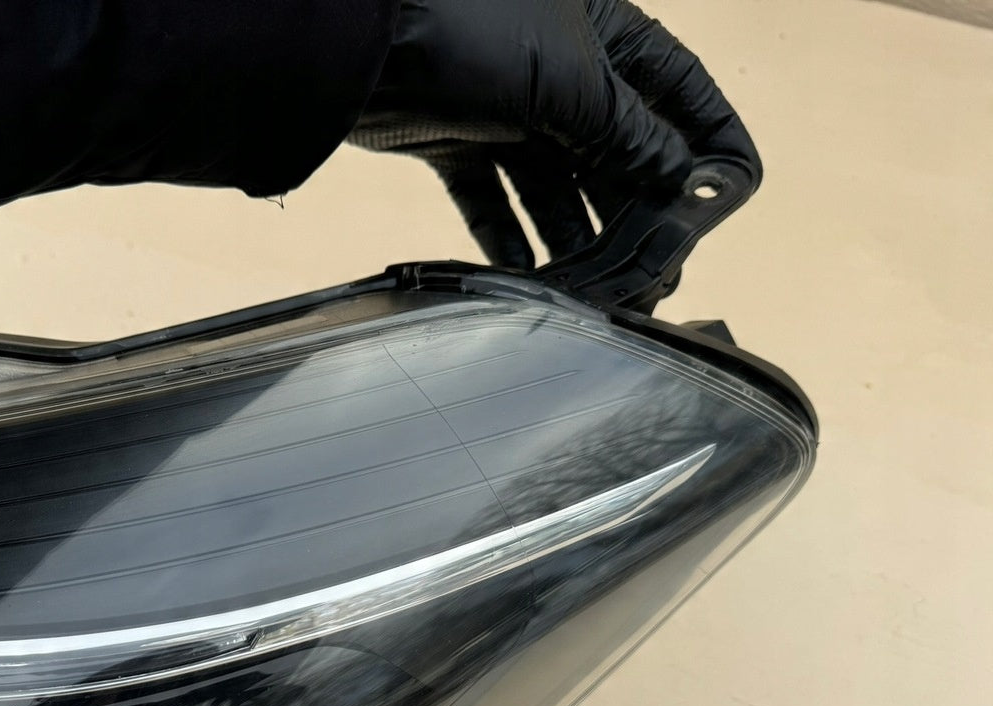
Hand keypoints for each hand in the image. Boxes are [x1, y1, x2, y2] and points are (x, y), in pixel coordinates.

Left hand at [349, 0, 760, 269]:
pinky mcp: (455, 140)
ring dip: (575, 242)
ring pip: (555, 187)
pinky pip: (493, 201)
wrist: (360, 41)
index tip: (727, 196)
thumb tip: (679, 178)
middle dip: (636, 217)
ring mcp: (507, 107)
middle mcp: (562, 70)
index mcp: (606, 35)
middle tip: (652, 275)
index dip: (709, 145)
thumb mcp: (570, 84)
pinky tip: (529, 280)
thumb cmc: (468, 29)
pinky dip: (509, 241)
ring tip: (596, 293)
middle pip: (617, 154)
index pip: (679, 92)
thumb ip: (628, 135)